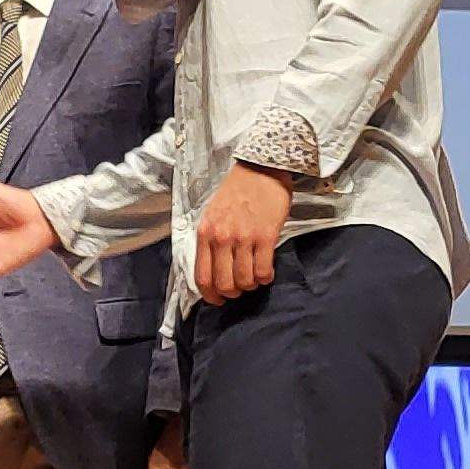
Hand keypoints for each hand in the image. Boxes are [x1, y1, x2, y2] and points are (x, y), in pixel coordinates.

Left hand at [194, 162, 291, 304]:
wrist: (261, 168)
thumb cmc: (237, 191)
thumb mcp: (212, 213)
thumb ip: (210, 239)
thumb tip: (213, 267)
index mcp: (205, 233)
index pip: (202, 277)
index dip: (211, 295)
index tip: (218, 300)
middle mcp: (221, 238)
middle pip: (224, 284)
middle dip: (233, 293)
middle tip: (240, 288)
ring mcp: (243, 238)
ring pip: (245, 280)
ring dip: (251, 285)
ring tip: (255, 277)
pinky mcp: (265, 236)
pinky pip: (264, 271)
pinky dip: (266, 277)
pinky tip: (267, 271)